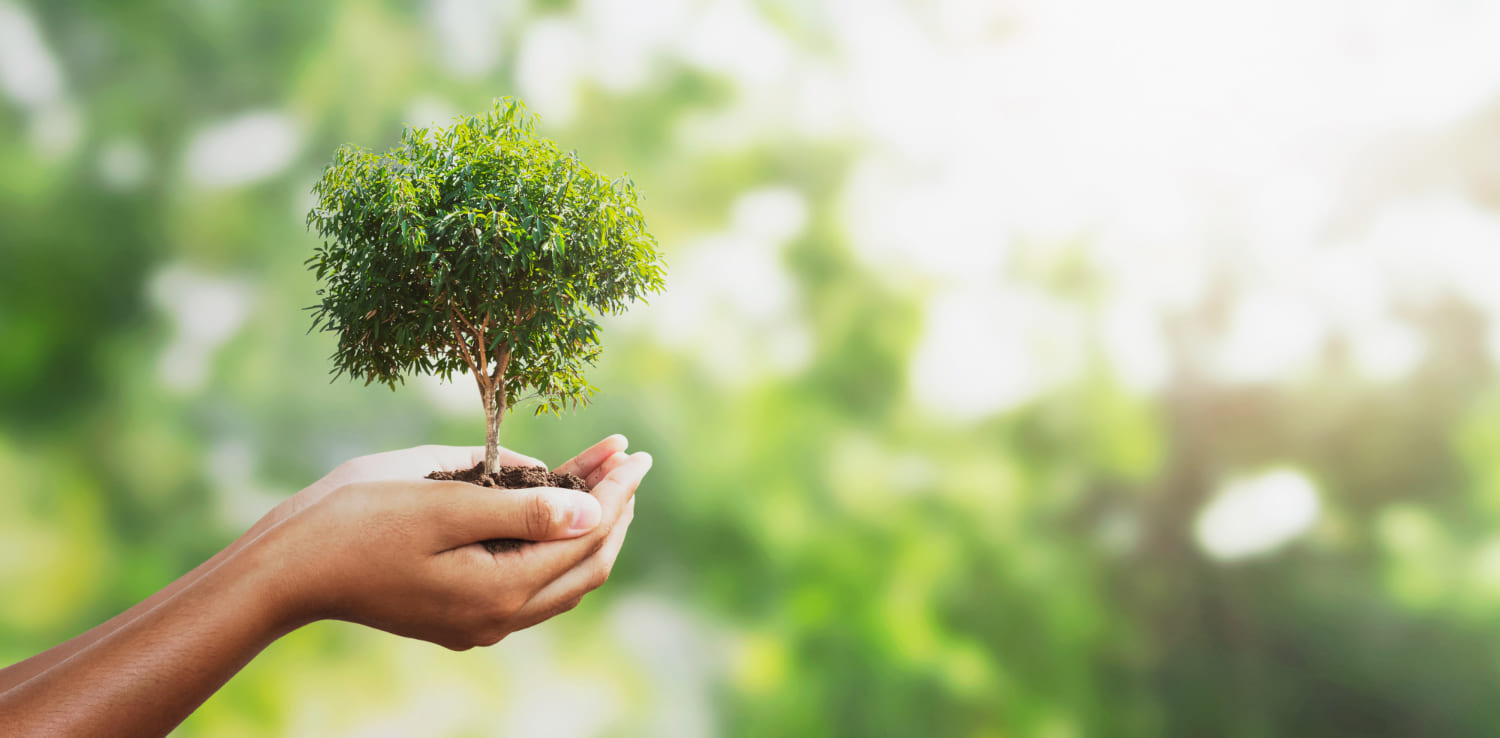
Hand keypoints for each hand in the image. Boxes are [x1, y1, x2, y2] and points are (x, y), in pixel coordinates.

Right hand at [249, 437, 649, 649]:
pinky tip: (554, 507)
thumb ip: (524, 508)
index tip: (635, 452)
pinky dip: (552, 541)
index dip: (615, 492)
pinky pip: (528, 581)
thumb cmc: (357, 521)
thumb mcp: (445, 503)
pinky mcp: (460, 613)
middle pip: (584, 565)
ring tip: (605, 477)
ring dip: (587, 525)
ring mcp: (479, 622)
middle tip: (631, 461)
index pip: (584, 538)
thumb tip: (593, 511)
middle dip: (613, 509)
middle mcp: (498, 619)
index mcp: (500, 592)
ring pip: (560, 577)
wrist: (288, 568)